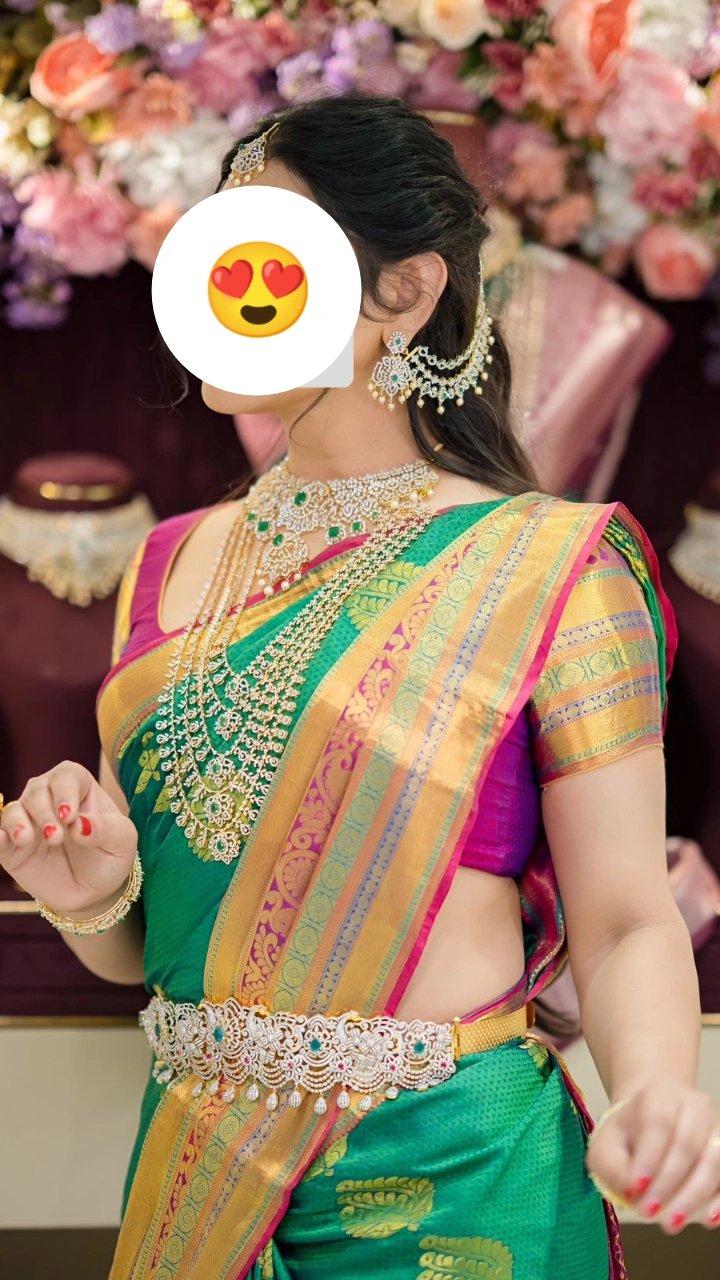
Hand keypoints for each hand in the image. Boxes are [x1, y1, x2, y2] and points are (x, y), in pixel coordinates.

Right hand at [0, 760, 138, 918]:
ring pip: (14, 810)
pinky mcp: (12, 848)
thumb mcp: (122, 841)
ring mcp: (29, 822)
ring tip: (27, 839)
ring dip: (18, 822)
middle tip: (55, 836)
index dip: (65, 791)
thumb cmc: (110, 855)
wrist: (93, 890)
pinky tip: (3, 840)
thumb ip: (105, 829)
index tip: (69, 815)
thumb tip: (81, 825)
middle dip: (44, 811)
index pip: (66, 776)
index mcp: (78, 787)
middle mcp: (49, 798)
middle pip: (37, 790)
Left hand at [585, 1078, 719, 1231]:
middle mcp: (693, 1106)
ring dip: (693, 1195)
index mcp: (658, 1096)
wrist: (654, 1120)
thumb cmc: (629, 1135)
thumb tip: (632, 1190)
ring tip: (672, 1222)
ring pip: (714, 1159)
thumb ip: (613, 1166)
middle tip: (648, 1212)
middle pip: (687, 1143)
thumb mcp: (607, 1145)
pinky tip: (707, 1218)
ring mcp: (715, 1126)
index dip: (649, 1157)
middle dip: (668, 1183)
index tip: (636, 1187)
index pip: (658, 1122)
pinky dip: (719, 1200)